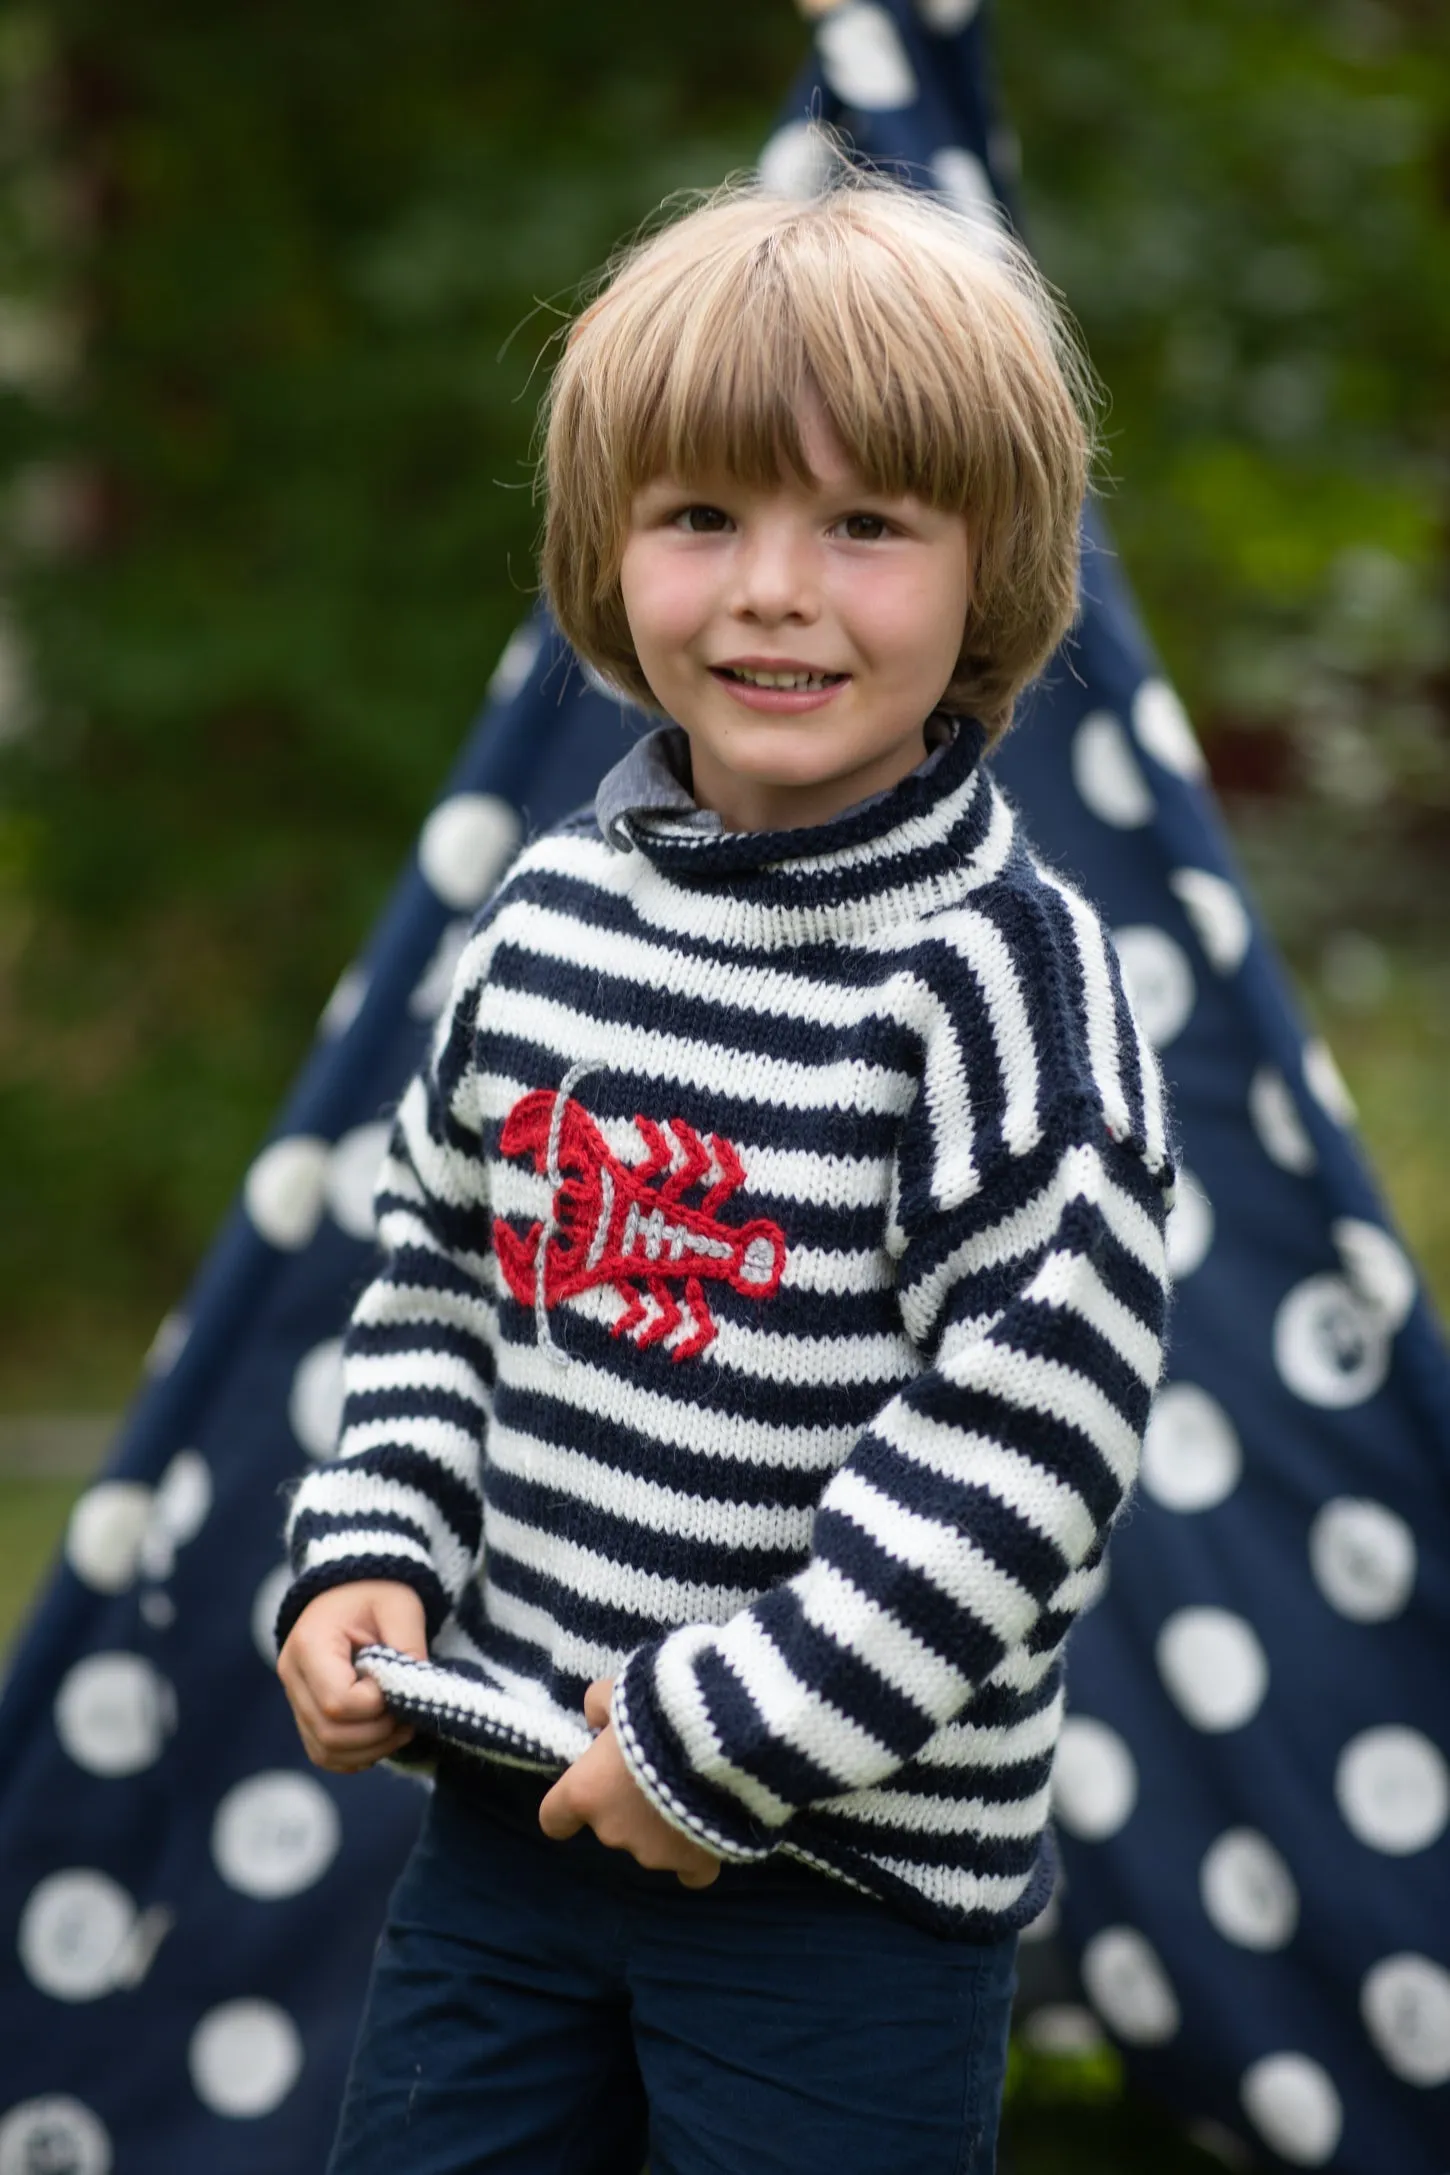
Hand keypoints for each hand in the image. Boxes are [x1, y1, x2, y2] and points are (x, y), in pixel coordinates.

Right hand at [277, 1580, 426, 1772]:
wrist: (350, 1590)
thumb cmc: (376, 1594)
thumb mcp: (400, 1607)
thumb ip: (408, 1647)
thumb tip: (415, 1694)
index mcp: (310, 1644)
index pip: (338, 1701)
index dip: (375, 1705)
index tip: (398, 1683)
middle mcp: (292, 1675)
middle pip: (330, 1734)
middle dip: (378, 1733)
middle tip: (409, 1713)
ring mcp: (295, 1698)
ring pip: (326, 1751)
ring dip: (371, 1750)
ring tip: (401, 1725)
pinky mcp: (305, 1714)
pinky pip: (325, 1754)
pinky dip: (357, 1756)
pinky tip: (382, 1735)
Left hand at [538, 1679, 720, 1889]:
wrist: (719, 1742)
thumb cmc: (657, 1715)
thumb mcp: (619, 1692)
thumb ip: (599, 1705)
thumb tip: (597, 1719)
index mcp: (585, 1793)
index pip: (554, 1819)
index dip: (569, 1808)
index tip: (591, 1791)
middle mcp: (612, 1831)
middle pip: (611, 1824)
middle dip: (629, 1803)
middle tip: (657, 1767)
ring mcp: (653, 1853)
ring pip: (651, 1842)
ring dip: (663, 1821)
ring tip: (692, 1784)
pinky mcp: (693, 1862)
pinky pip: (691, 1872)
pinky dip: (697, 1853)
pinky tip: (708, 1828)